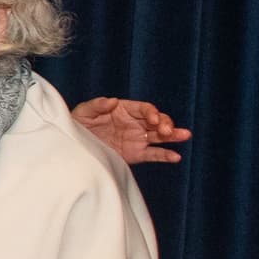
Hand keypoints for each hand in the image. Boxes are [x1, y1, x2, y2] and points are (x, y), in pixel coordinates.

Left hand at [71, 95, 191, 166]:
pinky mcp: (136, 154)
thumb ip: (97, 105)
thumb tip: (113, 101)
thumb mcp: (83, 112)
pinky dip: (165, 155)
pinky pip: (154, 154)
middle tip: (166, 130)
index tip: (153, 119)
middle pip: (157, 121)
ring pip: (160, 136)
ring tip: (184, 135)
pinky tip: (176, 156)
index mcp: (124, 110)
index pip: (144, 109)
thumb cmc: (78, 124)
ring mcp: (137, 139)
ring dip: (173, 135)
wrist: (74, 146)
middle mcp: (134, 123)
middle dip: (165, 123)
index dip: (151, 112)